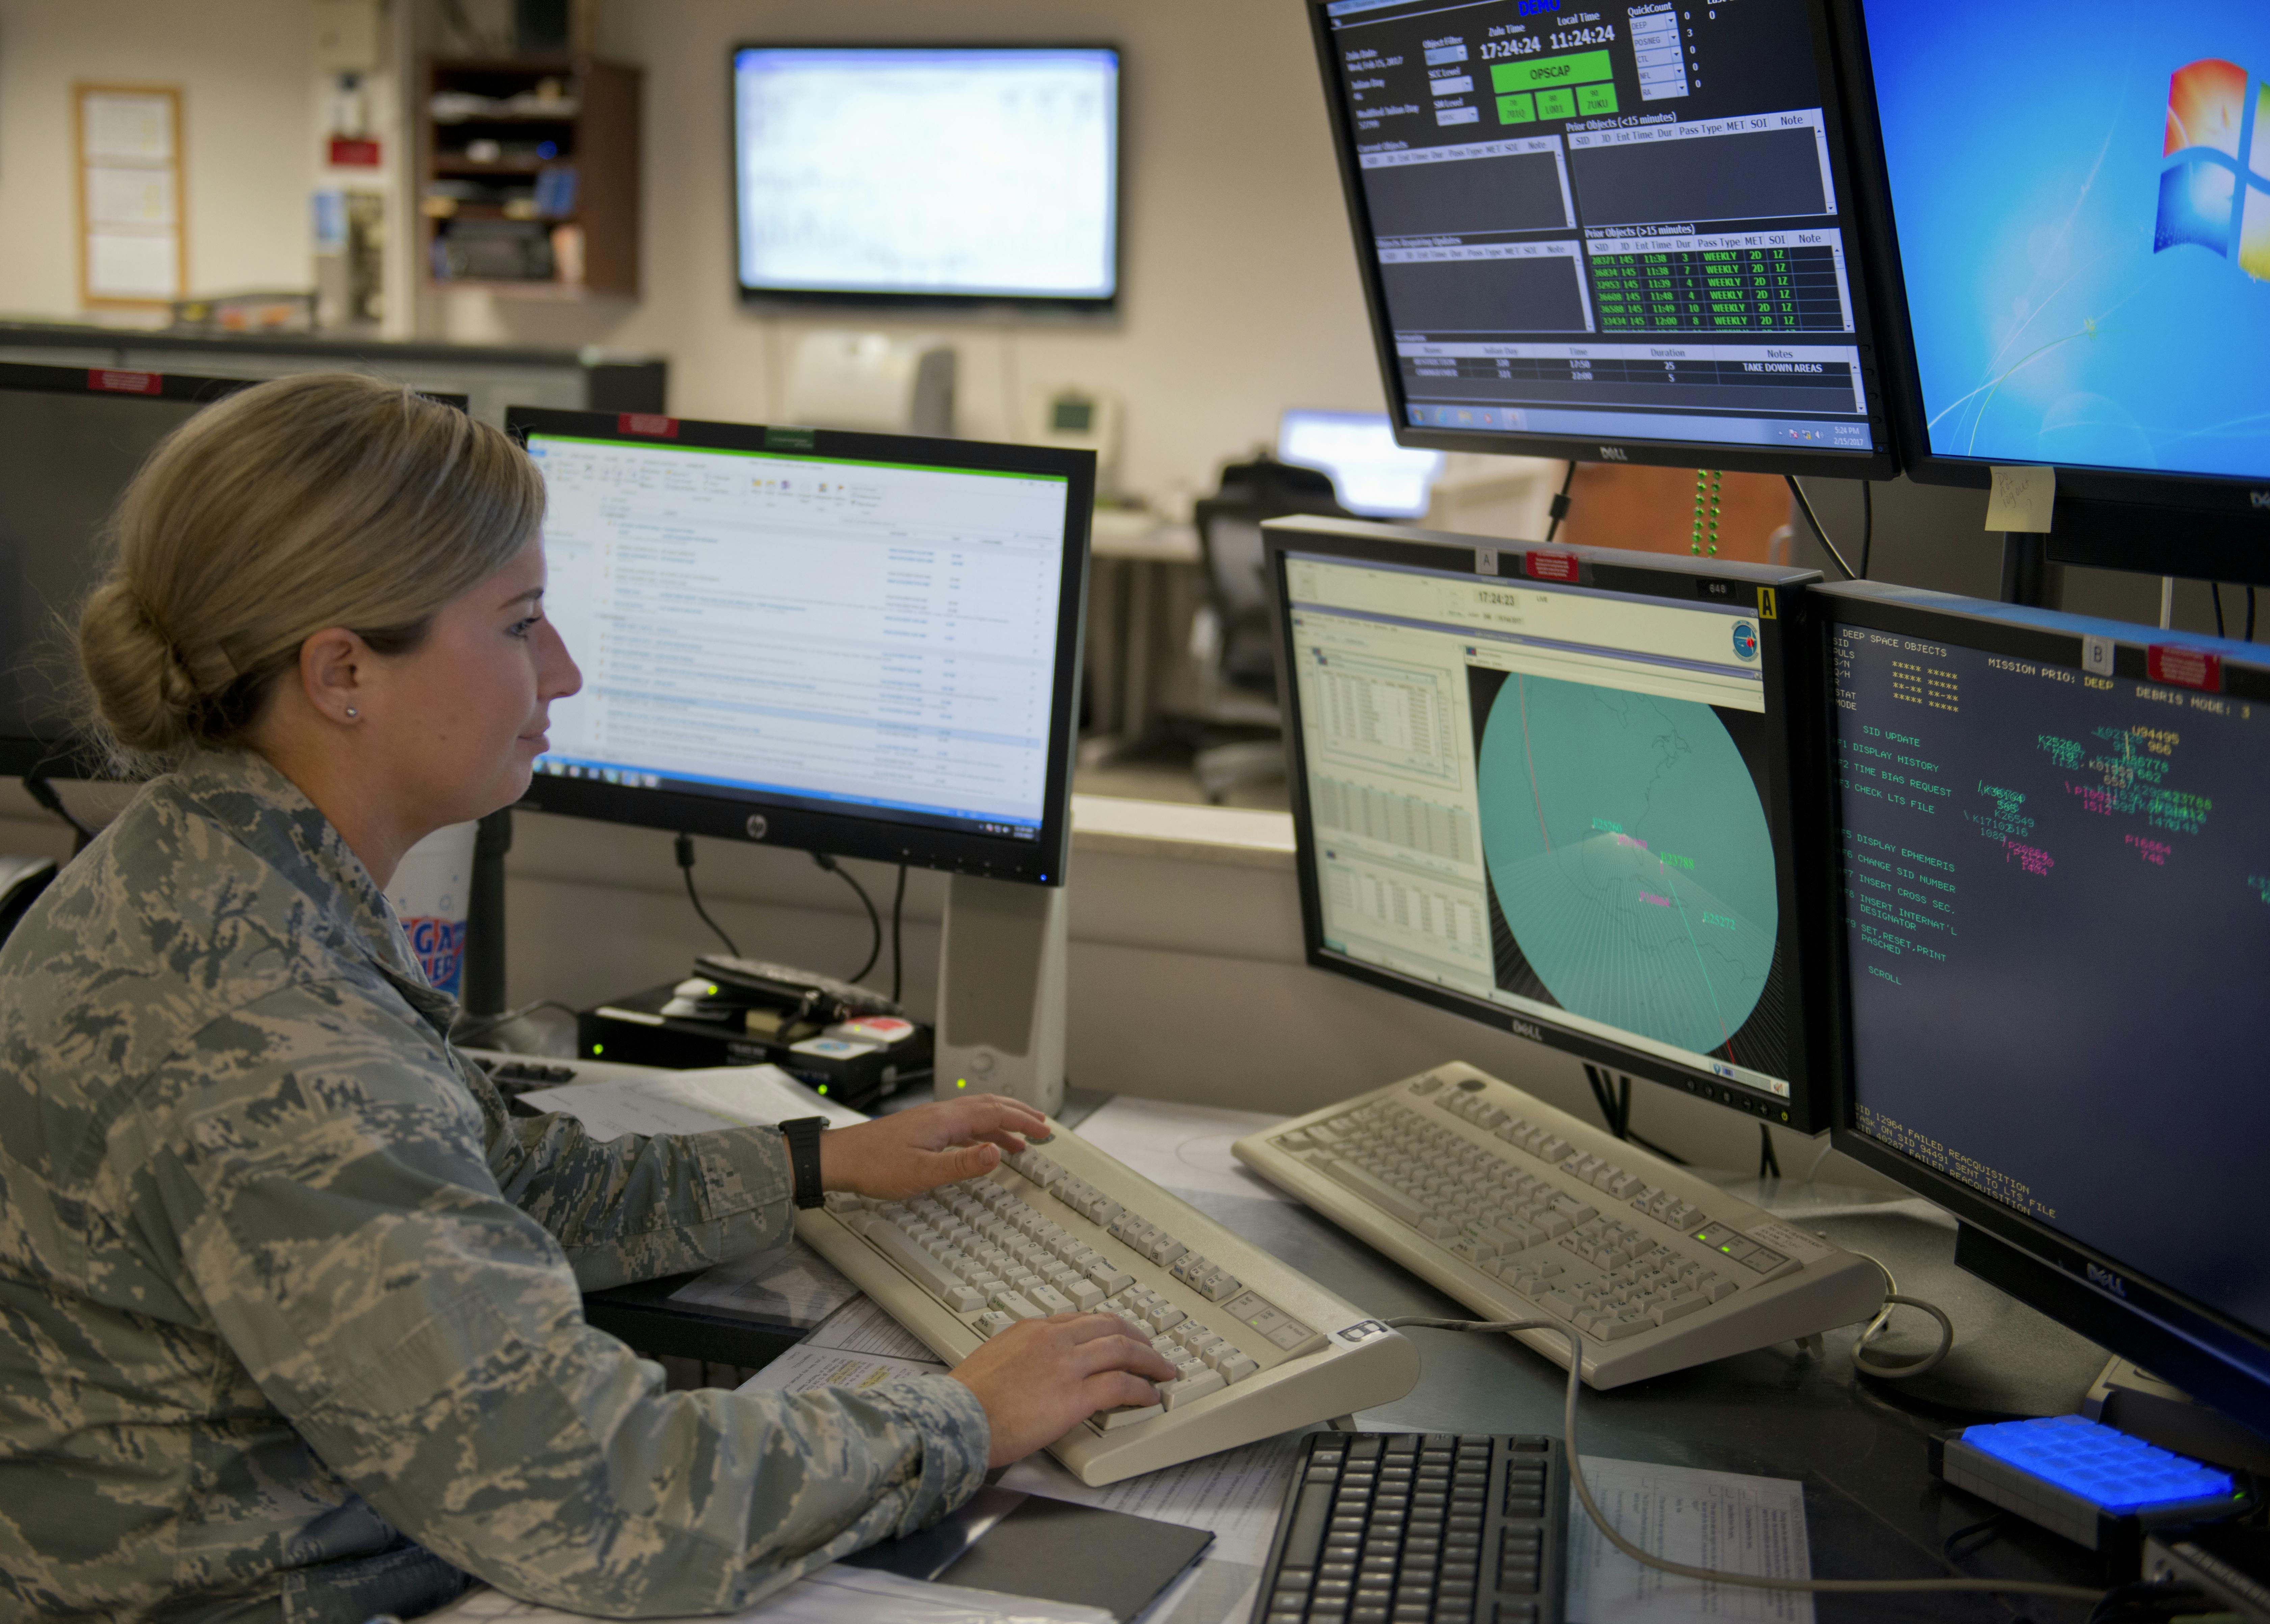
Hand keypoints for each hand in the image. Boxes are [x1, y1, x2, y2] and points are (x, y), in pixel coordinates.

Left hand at [812, 1094, 1048, 1201]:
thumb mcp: (921, 1173)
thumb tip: (996, 1152)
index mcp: (945, 1120)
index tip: (1044, 1130)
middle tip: (1042, 1125)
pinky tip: (980, 1146)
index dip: (1023, 1121)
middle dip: (1018, 1115)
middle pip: (989, 1106)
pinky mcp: (922, 1129)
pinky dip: (982, 1131)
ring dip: (1002, 1122)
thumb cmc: (874, 1165)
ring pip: (976, 1114)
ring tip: (1019, 1140)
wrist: (839, 1159)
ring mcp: (931, 1120)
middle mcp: (941, 1114)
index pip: (995, 1113)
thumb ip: (962, 1164)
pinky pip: (962, 1124)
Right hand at [949, 1313, 1180, 1467]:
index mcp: (1032, 1330)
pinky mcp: (1075, 1397)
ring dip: (1149, 1360)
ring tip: (1163, 1371)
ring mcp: (1066, 1366)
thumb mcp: (992, 1360)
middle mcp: (1053, 1340)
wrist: (956, 1419)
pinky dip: (1142, 1389)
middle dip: (1138, 1338)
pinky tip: (1149, 1396)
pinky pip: (1121, 1386)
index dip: (1108, 1328)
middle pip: (1110, 1327)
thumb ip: (1019, 1355)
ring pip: (1123, 1350)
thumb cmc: (966, 1400)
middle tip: (1151, 1349)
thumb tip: (1030, 1366)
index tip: (1119, 1336)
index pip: (1082, 1320)